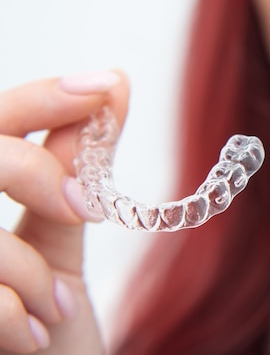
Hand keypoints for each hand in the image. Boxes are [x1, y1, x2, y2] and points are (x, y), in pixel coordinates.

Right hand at [0, 71, 128, 353]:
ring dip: (25, 268)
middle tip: (83, 206)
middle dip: (30, 169)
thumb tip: (114, 87)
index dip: (40, 96)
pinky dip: (10, 316)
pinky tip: (32, 337)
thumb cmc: (46, 323)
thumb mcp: (59, 242)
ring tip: (56, 306)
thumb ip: (73, 171)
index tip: (105, 85)